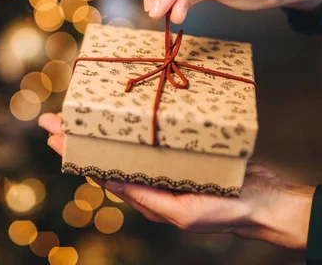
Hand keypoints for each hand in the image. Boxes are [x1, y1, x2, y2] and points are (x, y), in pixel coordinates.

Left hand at [39, 112, 314, 249]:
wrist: (267, 201)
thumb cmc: (227, 211)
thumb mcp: (183, 212)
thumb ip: (148, 199)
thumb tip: (111, 183)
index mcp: (147, 196)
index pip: (102, 171)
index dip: (76, 153)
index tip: (54, 136)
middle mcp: (152, 177)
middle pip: (107, 152)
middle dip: (79, 136)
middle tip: (53, 118)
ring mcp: (166, 162)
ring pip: (126, 140)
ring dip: (102, 125)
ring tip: (79, 110)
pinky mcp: (182, 147)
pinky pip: (152, 133)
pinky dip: (133, 121)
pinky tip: (124, 109)